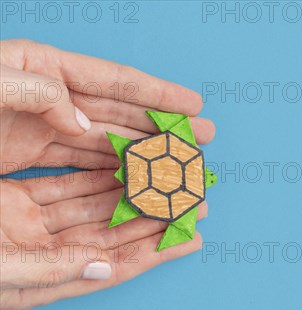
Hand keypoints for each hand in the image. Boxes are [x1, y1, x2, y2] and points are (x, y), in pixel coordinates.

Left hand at [0, 39, 214, 172]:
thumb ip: (39, 94)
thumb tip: (82, 124)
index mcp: (44, 67)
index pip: (115, 80)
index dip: (158, 93)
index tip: (194, 104)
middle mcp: (51, 96)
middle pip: (119, 111)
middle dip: (162, 124)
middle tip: (201, 136)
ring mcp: (41, 125)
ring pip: (105, 140)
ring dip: (142, 151)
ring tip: (176, 161)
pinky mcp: (29, 152)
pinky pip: (79, 163)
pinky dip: (108, 171)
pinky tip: (135, 178)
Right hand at [0, 171, 206, 309]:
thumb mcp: (1, 270)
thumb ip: (52, 269)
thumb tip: (105, 265)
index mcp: (47, 279)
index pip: (117, 265)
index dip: (157, 252)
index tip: (192, 239)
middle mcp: (47, 253)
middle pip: (113, 233)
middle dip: (154, 218)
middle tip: (190, 204)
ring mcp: (32, 226)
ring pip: (93, 207)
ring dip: (129, 195)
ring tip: (165, 181)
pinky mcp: (16, 202)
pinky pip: (63, 186)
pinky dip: (92, 177)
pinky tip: (120, 168)